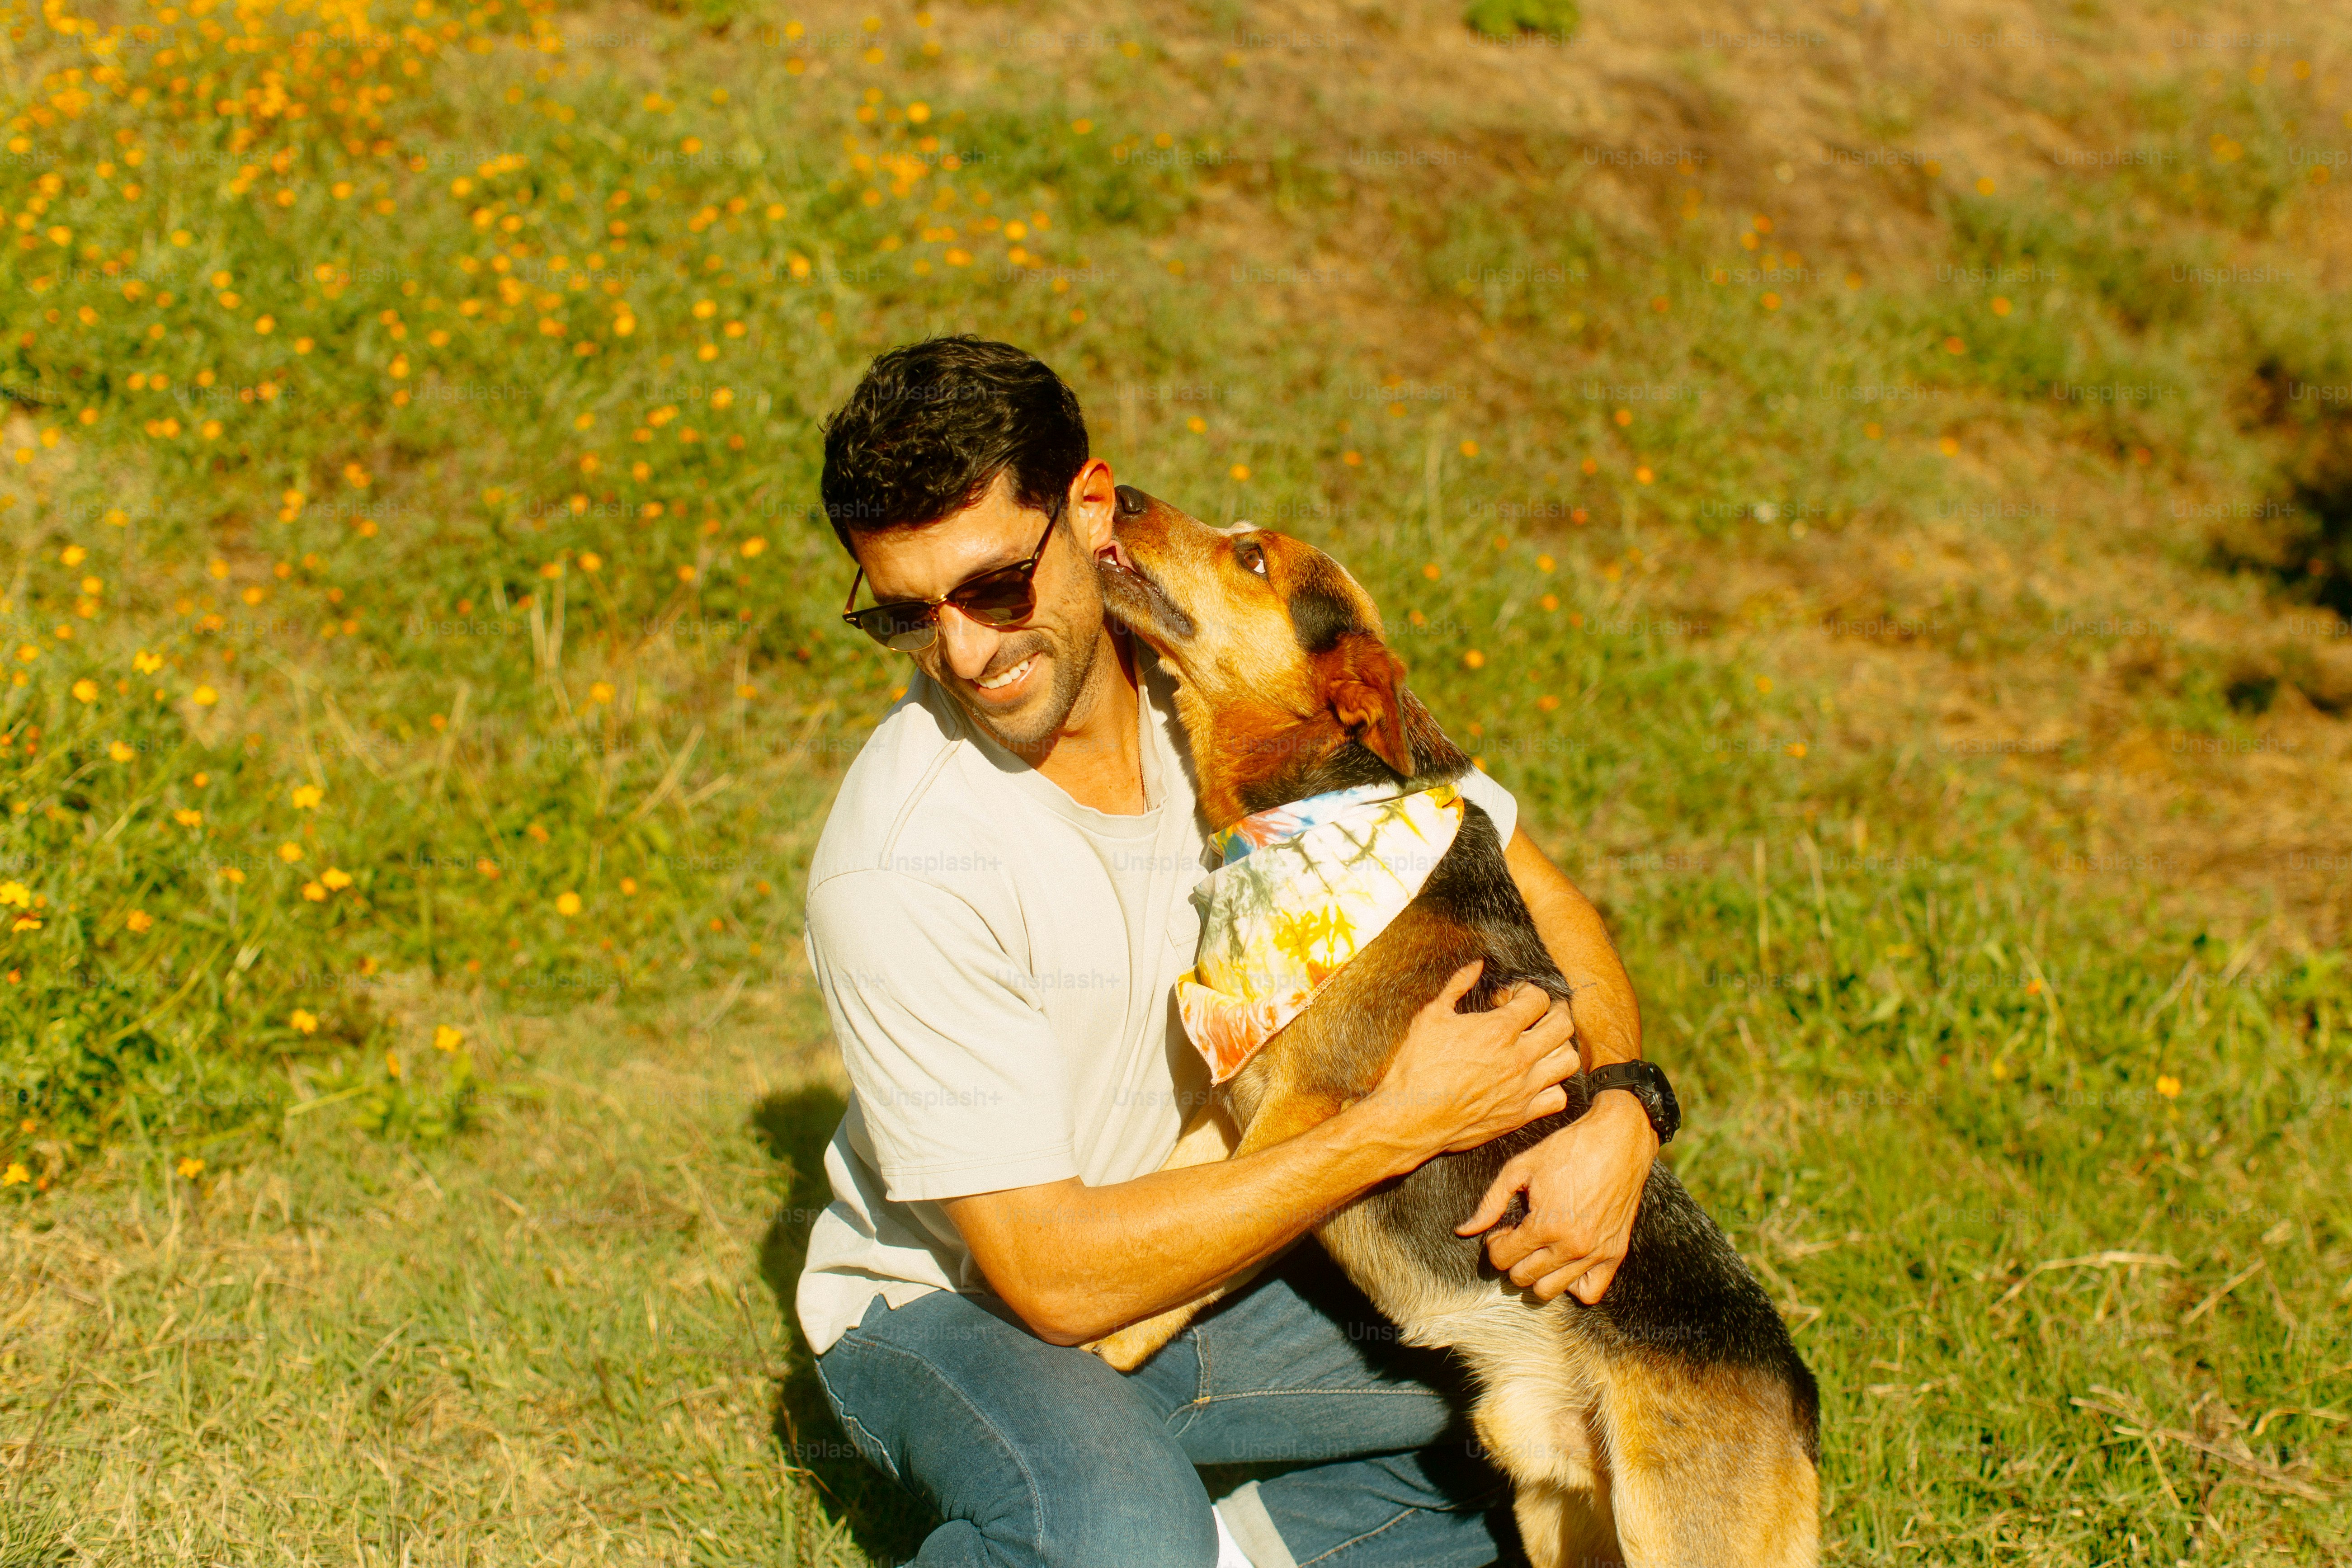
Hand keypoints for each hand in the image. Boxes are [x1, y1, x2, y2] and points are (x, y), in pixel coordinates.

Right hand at [1355, 960, 1579, 1169]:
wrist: (1411, 1117)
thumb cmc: (1417, 1066)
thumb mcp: (1431, 1016)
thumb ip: (1457, 985)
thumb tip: (1476, 965)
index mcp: (1498, 1029)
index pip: (1538, 998)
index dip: (1524, 991)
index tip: (1507, 998)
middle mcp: (1518, 1058)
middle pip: (1563, 1024)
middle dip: (1552, 1011)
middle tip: (1536, 1013)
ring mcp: (1523, 1088)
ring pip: (1568, 1060)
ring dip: (1558, 1047)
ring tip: (1541, 1044)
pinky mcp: (1520, 1115)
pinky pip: (1558, 1098)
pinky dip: (1553, 1086)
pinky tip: (1536, 1079)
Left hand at [1456, 1088, 1657, 1303]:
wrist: (1618, 1141)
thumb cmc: (1568, 1149)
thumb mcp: (1519, 1168)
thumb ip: (1490, 1203)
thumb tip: (1464, 1231)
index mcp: (1545, 1225)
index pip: (1503, 1259)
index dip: (1495, 1244)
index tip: (1503, 1230)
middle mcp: (1571, 1246)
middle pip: (1523, 1277)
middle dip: (1513, 1258)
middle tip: (1520, 1237)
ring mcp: (1595, 1253)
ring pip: (1550, 1290)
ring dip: (1537, 1273)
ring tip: (1539, 1249)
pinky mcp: (1615, 1254)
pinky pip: (1590, 1292)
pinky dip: (1573, 1285)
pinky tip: (1565, 1262)